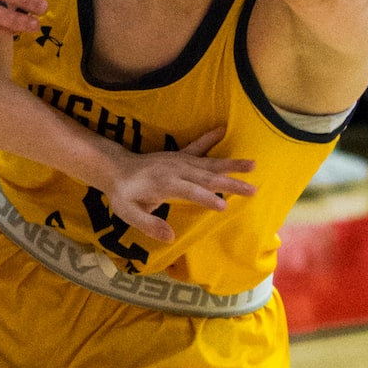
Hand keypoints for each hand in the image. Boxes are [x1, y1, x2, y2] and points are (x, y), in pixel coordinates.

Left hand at [100, 130, 255, 246]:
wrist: (115, 168)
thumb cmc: (122, 194)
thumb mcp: (127, 212)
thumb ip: (148, 224)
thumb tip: (170, 237)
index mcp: (164, 183)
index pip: (189, 191)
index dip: (205, 198)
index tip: (223, 206)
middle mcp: (175, 169)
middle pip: (206, 177)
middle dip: (230, 183)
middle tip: (253, 190)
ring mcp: (179, 160)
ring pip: (208, 162)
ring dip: (231, 164)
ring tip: (253, 164)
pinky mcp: (179, 156)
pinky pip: (197, 146)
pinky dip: (210, 138)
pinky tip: (223, 129)